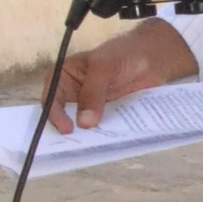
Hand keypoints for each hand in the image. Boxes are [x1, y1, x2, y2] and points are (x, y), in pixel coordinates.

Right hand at [47, 20, 198, 134]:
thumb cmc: (122, 54)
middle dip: (69, 129)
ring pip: (82, 124)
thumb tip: (84, 123)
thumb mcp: (104, 68)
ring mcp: (89, 105)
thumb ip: (93, 93)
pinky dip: (104, 134)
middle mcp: (72, 93)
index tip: (67, 129)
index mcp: (63, 76)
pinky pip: (102, 127)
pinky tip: (110, 144)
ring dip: (88, 135)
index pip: (51, 97)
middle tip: (77, 145)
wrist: (150, 57)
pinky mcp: (106, 114)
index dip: (55, 114)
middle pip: (64, 115)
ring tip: (93, 148)